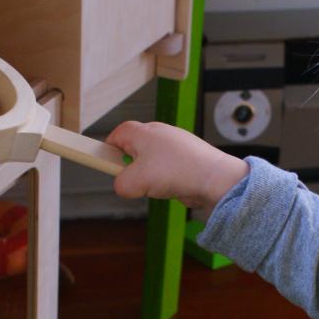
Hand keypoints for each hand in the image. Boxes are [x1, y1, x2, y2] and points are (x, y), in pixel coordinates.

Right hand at [107, 121, 247, 212]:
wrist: (213, 178)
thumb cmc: (176, 171)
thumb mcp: (135, 182)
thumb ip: (120, 184)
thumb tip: (121, 186)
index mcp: (143, 132)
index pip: (117, 133)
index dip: (109, 149)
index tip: (106, 163)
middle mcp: (158, 133)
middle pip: (133, 147)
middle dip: (130, 166)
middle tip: (133, 179)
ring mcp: (174, 144)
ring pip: (151, 159)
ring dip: (149, 175)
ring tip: (156, 185)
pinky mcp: (185, 157)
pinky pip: (166, 168)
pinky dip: (165, 178)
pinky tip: (171, 186)